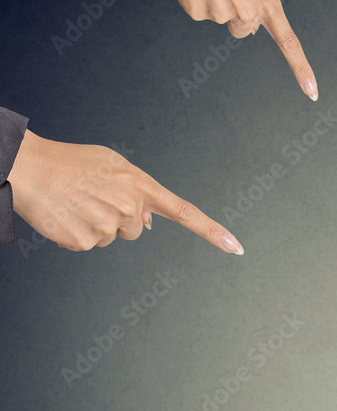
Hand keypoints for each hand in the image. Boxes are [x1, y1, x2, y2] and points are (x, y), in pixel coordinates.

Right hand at [7, 130, 242, 252]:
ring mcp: (108, 227)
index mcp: (140, 185)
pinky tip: (65, 214)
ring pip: (113, 238)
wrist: (28, 168)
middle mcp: (129, 207)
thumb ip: (137, 191)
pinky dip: (77, 234)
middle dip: (119, 218)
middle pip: (136, 229)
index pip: (184, 212)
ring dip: (97, 225)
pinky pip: (89, 245)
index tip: (236, 247)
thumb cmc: (70, 163)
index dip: (212, 231)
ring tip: (77, 202)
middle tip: (93, 197)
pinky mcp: (85, 242)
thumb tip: (149, 222)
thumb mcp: (112, 165)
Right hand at [158, 0, 316, 100]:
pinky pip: (201, 13)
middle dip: (237, 13)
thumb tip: (252, 25)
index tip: (312, 93)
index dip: (301, 69)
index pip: (289, 42)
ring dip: (216, 2)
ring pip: (222, 21)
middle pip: (244, 29)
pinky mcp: (199, 14)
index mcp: (267, 0)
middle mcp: (247, 12)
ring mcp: (222, 15)